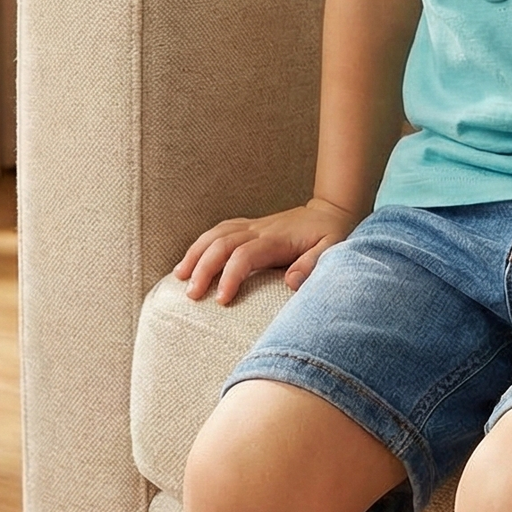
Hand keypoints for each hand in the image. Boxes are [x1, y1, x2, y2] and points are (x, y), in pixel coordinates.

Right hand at [174, 197, 360, 304]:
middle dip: (202, 268)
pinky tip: (191, 260)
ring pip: (215, 234)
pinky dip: (201, 243)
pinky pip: (219, 230)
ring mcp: (252, 226)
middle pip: (221, 244)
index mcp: (276, 239)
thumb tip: (290, 282)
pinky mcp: (249, 226)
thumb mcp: (333, 250)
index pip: (244, 255)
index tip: (220, 300)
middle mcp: (259, 229)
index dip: (230, 276)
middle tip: (191, 295)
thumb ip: (313, 265)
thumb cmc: (331, 235)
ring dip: (195, 254)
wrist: (330, 211)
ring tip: (179, 277)